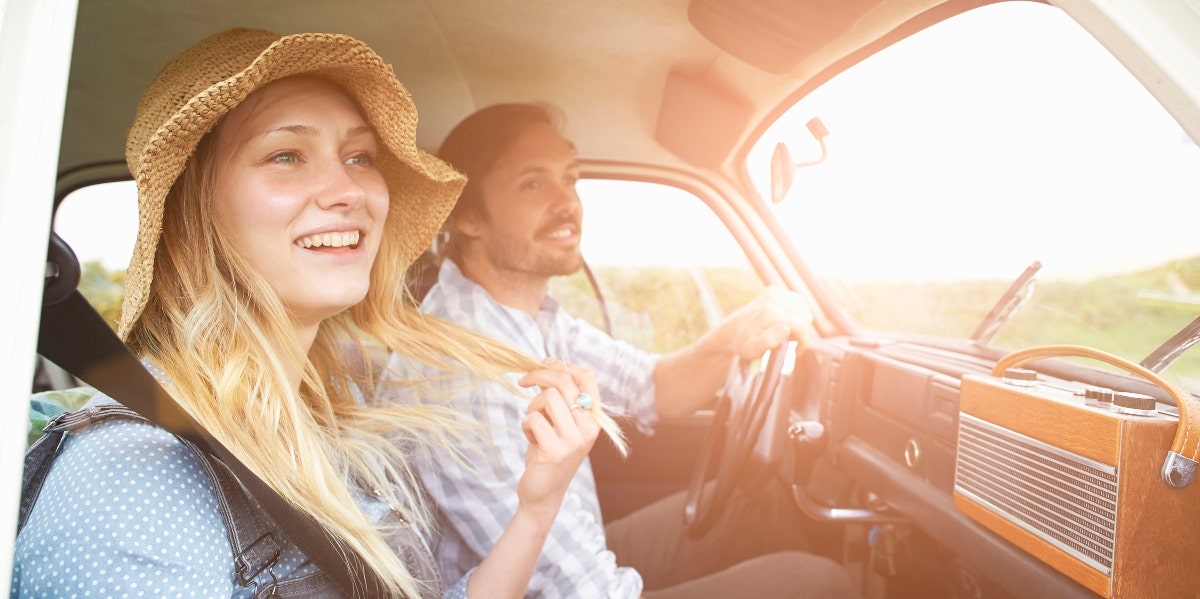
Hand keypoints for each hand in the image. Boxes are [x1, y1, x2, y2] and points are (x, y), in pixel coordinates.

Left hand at [514, 358, 601, 516]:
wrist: (544, 494)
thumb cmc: (548, 452)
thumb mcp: (559, 423)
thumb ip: (558, 398)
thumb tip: (546, 364)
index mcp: (593, 419)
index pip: (588, 378)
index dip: (564, 365)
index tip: (544, 363)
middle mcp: (589, 428)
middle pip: (564, 382)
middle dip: (539, 375)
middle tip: (523, 380)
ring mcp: (574, 440)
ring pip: (548, 398)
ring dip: (532, 407)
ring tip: (532, 423)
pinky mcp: (555, 451)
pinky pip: (533, 420)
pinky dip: (525, 426)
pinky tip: (531, 439)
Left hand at [713, 286, 813, 360]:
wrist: (731, 331)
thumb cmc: (743, 343)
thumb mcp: (753, 348)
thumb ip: (769, 340)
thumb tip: (785, 327)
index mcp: (769, 311)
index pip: (802, 325)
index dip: (804, 341)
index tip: (797, 352)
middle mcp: (772, 297)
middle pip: (805, 316)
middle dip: (801, 332)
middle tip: (789, 344)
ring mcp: (773, 292)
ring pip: (803, 309)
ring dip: (798, 323)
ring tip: (786, 334)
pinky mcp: (774, 290)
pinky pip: (797, 303)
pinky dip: (795, 314)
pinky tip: (784, 323)